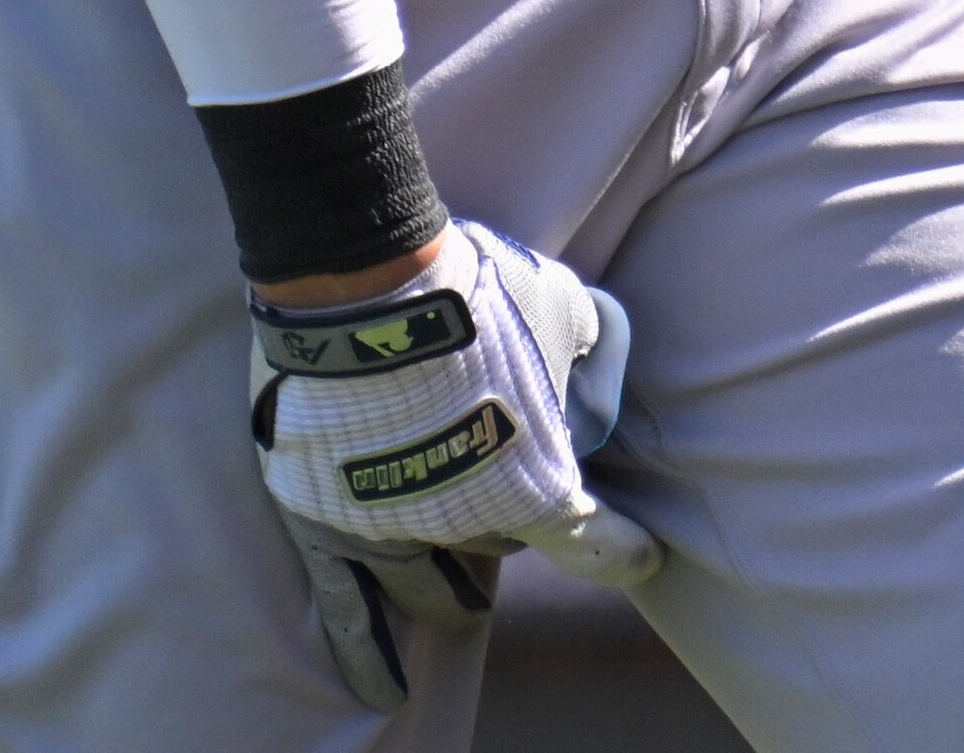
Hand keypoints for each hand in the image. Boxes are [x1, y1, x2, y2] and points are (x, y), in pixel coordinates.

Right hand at [249, 219, 658, 708]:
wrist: (365, 284)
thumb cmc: (479, 294)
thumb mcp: (569, 311)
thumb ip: (596, 356)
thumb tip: (600, 394)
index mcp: (533, 487)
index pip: (594, 545)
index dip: (625, 552)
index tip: (644, 557)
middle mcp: (460, 524)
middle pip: (497, 549)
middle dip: (510, 529)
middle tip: (506, 500)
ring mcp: (385, 525)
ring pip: (425, 575)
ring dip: (444, 583)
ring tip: (453, 603)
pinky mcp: (319, 514)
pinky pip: (344, 595)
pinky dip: (364, 642)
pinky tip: (377, 680)